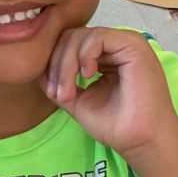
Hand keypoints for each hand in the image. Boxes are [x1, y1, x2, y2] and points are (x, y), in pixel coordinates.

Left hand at [42, 26, 177, 156]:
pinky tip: (87, 76)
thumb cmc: (115, 124)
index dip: (53, 63)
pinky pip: (97, 37)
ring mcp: (125, 43)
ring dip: (66, 64)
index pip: (69, 44)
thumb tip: (36, 70)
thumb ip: (61, 83)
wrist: (140, 140)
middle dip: (57, 64)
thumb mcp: (78, 101)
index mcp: (103, 56)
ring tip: (69, 92)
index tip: (50, 91)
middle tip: (57, 93)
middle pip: (71, 37)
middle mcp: (114, 46)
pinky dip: (84, 55)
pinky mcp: (133, 45)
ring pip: (81, 36)